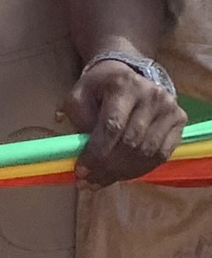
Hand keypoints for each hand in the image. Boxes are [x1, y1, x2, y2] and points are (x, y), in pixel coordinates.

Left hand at [64, 59, 184, 185]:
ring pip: (147, 152)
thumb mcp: (79, 96)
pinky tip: (121, 175)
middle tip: (87, 182)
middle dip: (106, 167)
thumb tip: (84, 155)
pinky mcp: (179, 120)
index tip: (81, 171)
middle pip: (130, 142)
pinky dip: (140, 169)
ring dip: (122, 172)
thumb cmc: (98, 88)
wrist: (126, 75)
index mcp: (123, 85)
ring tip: (100, 182)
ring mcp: (169, 108)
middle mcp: (152, 95)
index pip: (112, 126)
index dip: (96, 153)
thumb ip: (80, 121)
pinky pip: (161, 154)